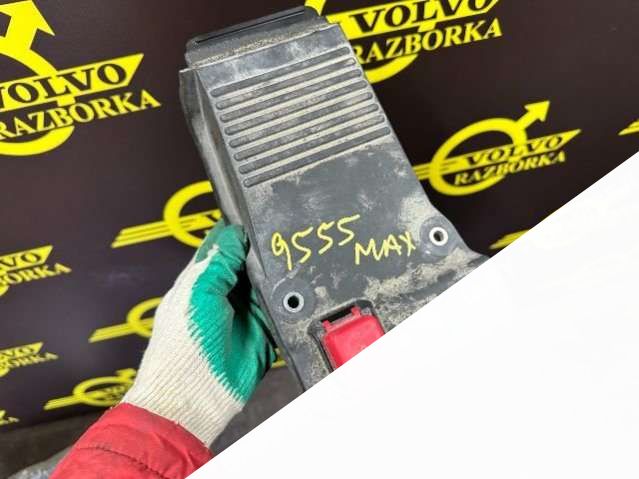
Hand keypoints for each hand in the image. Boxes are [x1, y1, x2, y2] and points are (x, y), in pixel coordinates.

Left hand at [123, 220, 275, 444]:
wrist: (194, 394)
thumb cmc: (181, 345)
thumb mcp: (198, 289)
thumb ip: (219, 260)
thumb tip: (235, 233)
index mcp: (202, 278)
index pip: (224, 244)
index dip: (239, 231)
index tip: (259, 219)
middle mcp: (224, 292)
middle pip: (251, 262)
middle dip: (264, 253)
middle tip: (282, 240)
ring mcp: (245, 313)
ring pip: (269, 284)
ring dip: (278, 277)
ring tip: (290, 264)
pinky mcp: (264, 332)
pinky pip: (281, 311)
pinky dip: (289, 303)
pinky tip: (296, 293)